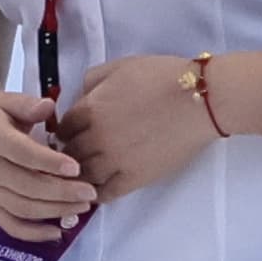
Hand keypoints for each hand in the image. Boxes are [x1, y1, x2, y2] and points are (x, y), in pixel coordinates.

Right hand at [0, 82, 97, 236]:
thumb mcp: (4, 100)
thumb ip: (27, 105)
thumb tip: (49, 106)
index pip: (22, 154)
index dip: (49, 163)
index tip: (76, 167)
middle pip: (27, 187)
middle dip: (61, 193)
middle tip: (89, 192)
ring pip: (23, 208)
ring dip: (54, 212)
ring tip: (82, 207)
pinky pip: (10, 225)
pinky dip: (33, 234)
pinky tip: (57, 233)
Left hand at [56, 52, 217, 202]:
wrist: (198, 101)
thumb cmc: (161, 77)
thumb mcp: (120, 67)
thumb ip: (92, 81)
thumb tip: (80, 97)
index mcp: (91, 108)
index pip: (63, 127)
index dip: (65, 129)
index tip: (69, 132)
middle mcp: (97, 138)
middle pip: (69, 152)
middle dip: (70, 151)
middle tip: (76, 151)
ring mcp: (114, 161)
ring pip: (83, 174)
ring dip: (81, 172)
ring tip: (87, 169)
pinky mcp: (134, 178)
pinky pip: (105, 193)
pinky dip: (96, 192)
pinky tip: (98, 187)